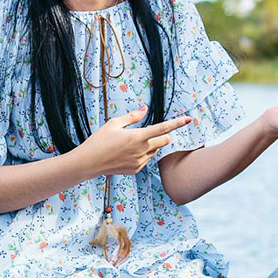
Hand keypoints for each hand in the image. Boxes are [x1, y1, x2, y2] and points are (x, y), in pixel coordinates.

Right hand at [75, 106, 192, 175]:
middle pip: (165, 141)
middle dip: (162, 136)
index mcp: (137, 137)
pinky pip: (146, 159)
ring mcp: (140, 162)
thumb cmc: (99, 140)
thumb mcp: (114, 123)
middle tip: (148, 132)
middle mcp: (141, 150)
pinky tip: (126, 153)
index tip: (188, 119)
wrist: (89, 162)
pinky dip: (142, 154)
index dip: (177, 123)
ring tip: (131, 143)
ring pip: (155, 151)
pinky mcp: (136, 169)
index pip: (163, 128)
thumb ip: (133, 116)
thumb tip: (145, 108)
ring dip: (151, 145)